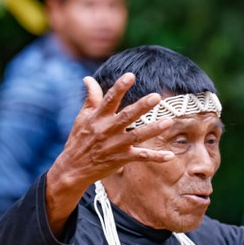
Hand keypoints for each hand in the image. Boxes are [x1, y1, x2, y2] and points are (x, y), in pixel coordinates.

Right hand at [50, 73, 174, 192]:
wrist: (73, 169)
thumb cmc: (78, 140)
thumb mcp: (82, 117)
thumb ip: (91, 98)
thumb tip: (88, 78)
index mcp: (98, 117)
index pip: (109, 100)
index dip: (119, 87)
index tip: (130, 75)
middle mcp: (107, 130)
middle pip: (127, 116)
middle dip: (141, 107)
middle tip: (156, 96)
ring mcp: (115, 145)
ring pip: (137, 136)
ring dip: (153, 129)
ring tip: (168, 121)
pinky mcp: (121, 159)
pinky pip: (141, 157)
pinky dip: (156, 157)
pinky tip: (170, 155)